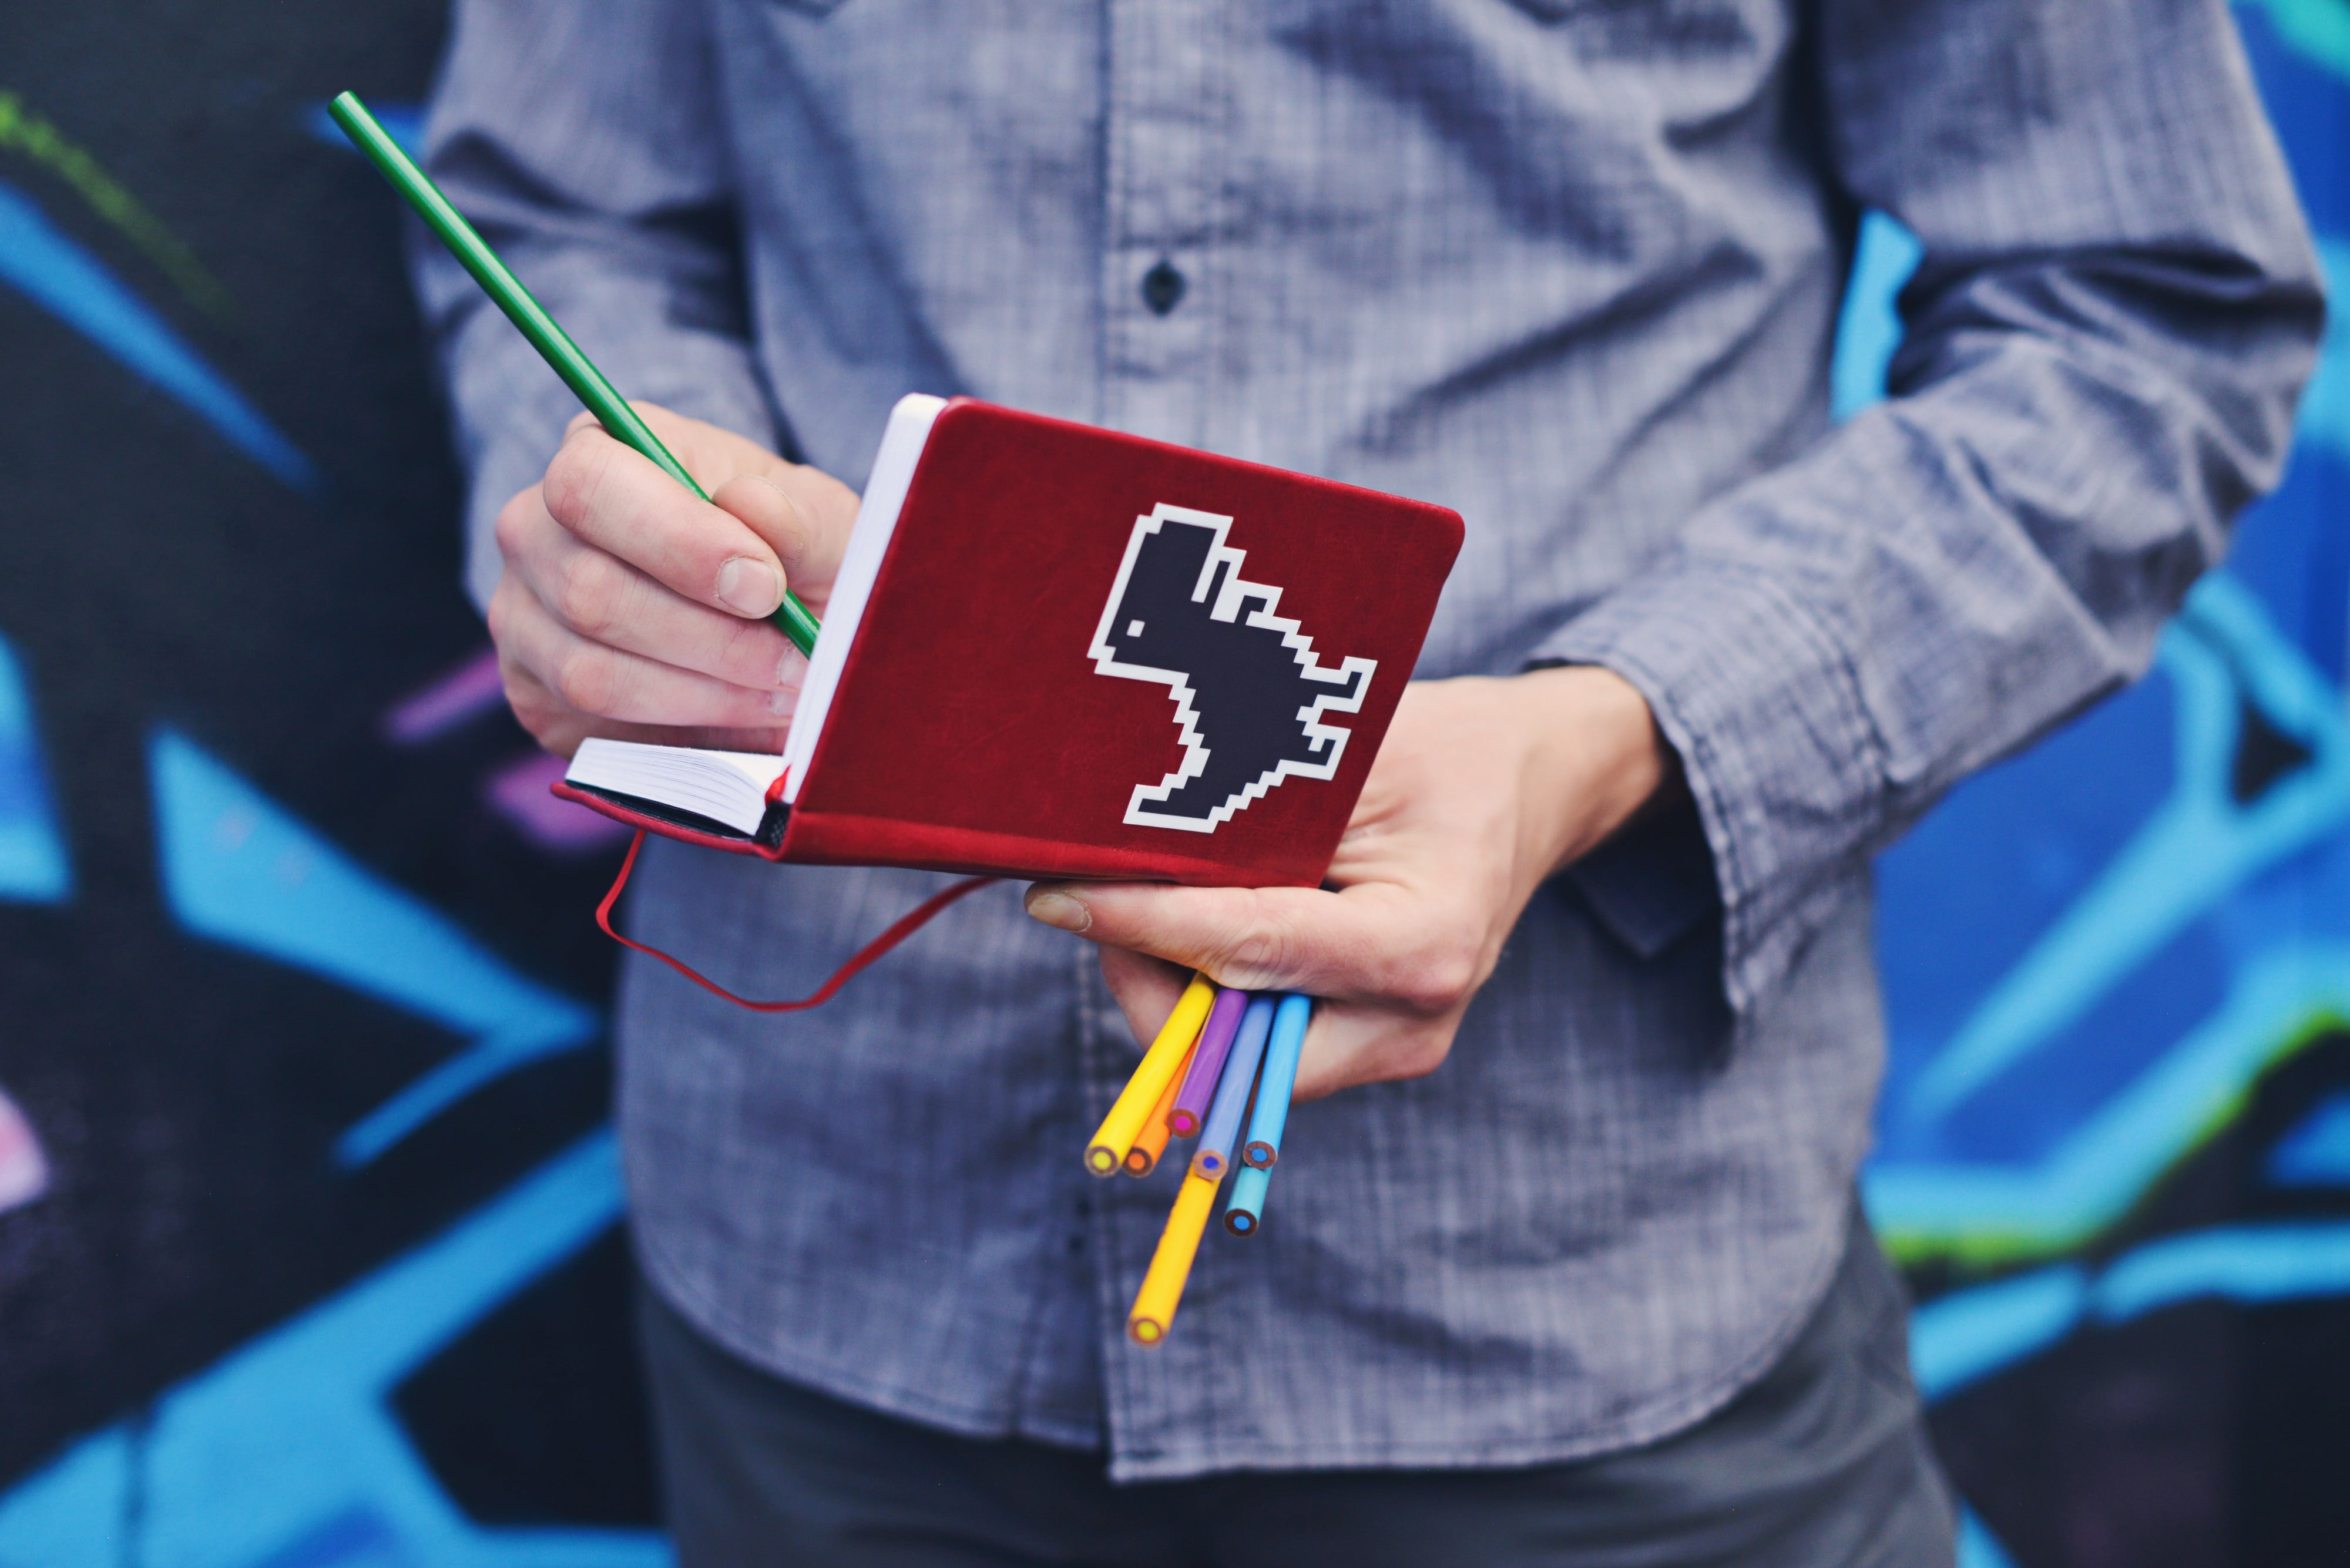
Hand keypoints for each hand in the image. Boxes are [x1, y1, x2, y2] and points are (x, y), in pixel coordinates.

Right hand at [487, 404, 861, 757]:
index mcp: (598, 452)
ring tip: (782, 690)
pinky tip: (741, 716)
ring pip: (590, 672)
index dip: (679, 542)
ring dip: (705, 694)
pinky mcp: (534, 694)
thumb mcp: (817, 523)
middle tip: (796, 659)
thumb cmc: (785, 551)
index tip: (765, 586)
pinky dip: (682, 732)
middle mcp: (535, 528)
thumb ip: (796, 517)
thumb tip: (749, 506)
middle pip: (589, 591)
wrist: (765, 616)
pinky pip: (595, 728)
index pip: (592, 484)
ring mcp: (521, 616)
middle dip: (711, 639)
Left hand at [1024, 667, 1672, 1099]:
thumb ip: (1241, 819)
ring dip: (1171, 987)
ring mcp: (1394, 1047)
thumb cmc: (1439, 752)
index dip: (1139, 927)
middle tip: (1098, 896)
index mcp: (1422, 944)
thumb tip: (1110, 855)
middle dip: (1147, 978)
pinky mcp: (1370, 1047)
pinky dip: (1209, 990)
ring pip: (1233, 1058)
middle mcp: (1413, 1023)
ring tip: (1150, 897)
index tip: (1054, 899)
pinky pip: (1257, 1043)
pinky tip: (1199, 921)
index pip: (1248, 952)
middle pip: (1230, 1049)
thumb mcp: (1343, 757)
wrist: (1527, 783)